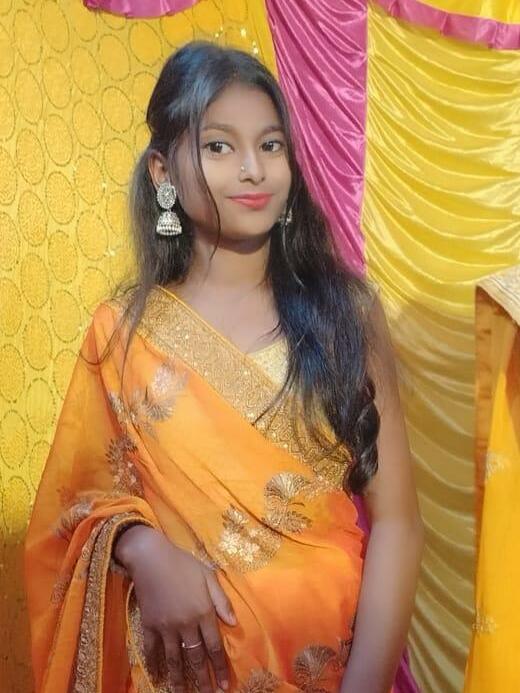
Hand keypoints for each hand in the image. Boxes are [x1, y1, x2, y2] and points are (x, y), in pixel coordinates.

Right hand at [114, 525, 235, 691]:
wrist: (151, 558)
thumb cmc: (183, 564)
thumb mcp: (208, 576)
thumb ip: (221, 600)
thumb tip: (234, 623)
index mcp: (203, 612)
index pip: (215, 646)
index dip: (220, 667)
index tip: (225, 685)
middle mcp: (186, 623)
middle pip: (196, 657)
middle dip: (203, 680)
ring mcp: (166, 626)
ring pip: (174, 659)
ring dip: (179, 680)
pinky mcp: (149, 625)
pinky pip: (151, 650)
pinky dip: (154, 665)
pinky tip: (157, 677)